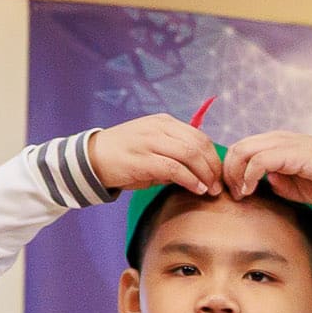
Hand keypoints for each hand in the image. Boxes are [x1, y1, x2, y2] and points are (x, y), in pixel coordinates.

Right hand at [86, 115, 222, 199]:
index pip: (200, 137)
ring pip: (189, 154)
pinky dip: (189, 179)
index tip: (219, 175)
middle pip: (199, 144)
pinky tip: (195, 189)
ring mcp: (149, 141)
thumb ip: (176, 153)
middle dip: (213, 167)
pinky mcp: (142, 158)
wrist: (92, 158)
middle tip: (217, 186)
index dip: (214, 157)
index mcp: (164, 122)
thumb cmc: (126, 156)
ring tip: (209, 189)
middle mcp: (158, 128)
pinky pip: (174, 168)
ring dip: (204, 174)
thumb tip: (203, 171)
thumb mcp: (153, 146)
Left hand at [215, 131, 311, 202]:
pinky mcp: (286, 152)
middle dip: (229, 172)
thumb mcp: (293, 186)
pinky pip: (257, 161)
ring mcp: (280, 143)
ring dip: (235, 174)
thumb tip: (262, 181)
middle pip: (237, 148)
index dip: (233, 170)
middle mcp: (274, 139)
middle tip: (234, 194)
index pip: (242, 149)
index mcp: (275, 143)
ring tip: (240, 193)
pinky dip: (248, 176)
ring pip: (242, 151)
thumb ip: (276, 182)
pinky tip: (250, 190)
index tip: (236, 192)